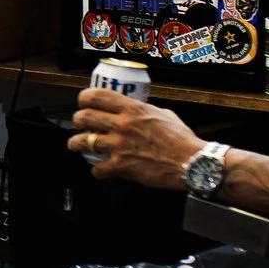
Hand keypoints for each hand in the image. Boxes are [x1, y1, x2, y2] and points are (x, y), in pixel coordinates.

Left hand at [70, 89, 204, 189]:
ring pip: (83, 142)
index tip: (83, 102)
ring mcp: (119, 146)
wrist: (192, 162)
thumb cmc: (181, 139)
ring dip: (77, 144)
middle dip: (77, 121)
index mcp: (133, 109)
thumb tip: (135, 110)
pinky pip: (97, 169)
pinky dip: (97, 171)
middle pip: (84, 117)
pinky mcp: (121, 166)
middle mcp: (122, 125)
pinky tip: (101, 170)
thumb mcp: (163, 114)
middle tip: (79, 124)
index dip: (84, 98)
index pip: (97, 96)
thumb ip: (144, 110)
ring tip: (77, 145)